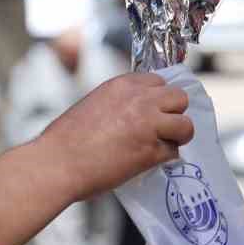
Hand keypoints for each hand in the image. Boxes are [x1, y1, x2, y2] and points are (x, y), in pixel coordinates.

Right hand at [38, 72, 194, 197]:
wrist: (58, 163)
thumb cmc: (65, 140)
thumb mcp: (93, 104)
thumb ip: (118, 103)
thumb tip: (131, 114)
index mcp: (122, 85)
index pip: (159, 82)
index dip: (158, 99)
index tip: (153, 111)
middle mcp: (140, 100)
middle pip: (179, 98)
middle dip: (174, 113)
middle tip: (162, 128)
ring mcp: (149, 125)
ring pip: (185, 125)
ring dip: (177, 136)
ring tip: (162, 145)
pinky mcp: (151, 151)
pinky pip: (173, 152)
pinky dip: (165, 158)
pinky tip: (149, 161)